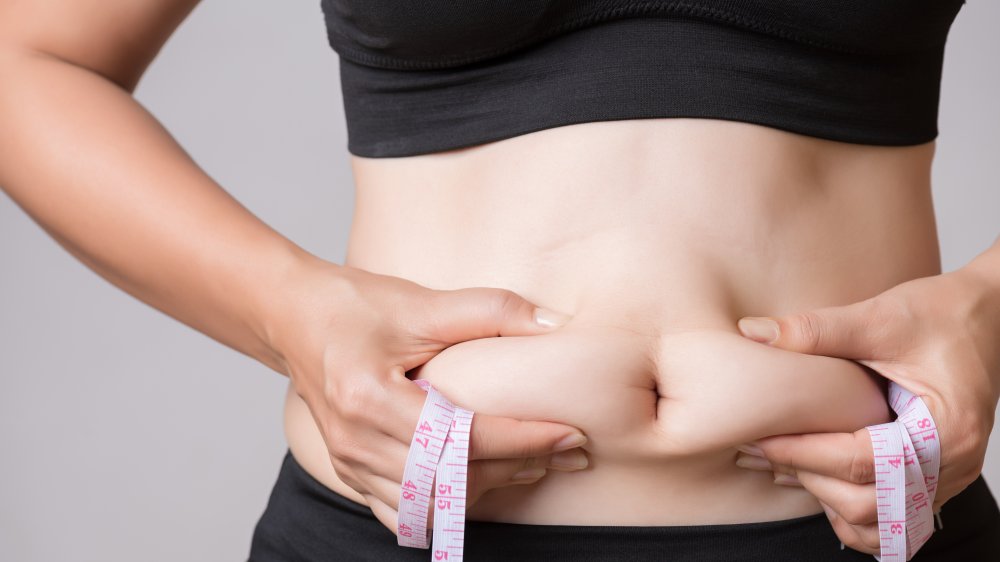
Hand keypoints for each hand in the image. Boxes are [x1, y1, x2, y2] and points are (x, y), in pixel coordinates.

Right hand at [267, 258, 589, 532]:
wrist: (294, 317)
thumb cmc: (352, 305)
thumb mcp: (419, 301)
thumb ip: (488, 311)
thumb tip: (552, 324)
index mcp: (370, 398)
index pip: (462, 438)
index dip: (523, 439)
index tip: (568, 433)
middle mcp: (356, 441)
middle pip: (451, 478)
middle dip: (518, 467)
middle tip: (566, 451)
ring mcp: (349, 463)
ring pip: (431, 505)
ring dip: (488, 490)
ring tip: (533, 465)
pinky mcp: (351, 471)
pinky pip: (405, 511)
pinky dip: (448, 505)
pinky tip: (480, 484)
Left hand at [732, 265, 999, 553]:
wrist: (982, 315)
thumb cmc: (939, 314)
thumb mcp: (878, 316)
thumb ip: (816, 330)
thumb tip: (753, 333)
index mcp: (947, 429)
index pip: (862, 462)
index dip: (805, 452)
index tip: (762, 438)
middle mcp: (953, 464)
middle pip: (866, 503)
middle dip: (808, 477)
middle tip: (764, 449)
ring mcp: (946, 478)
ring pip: (878, 524)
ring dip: (826, 501)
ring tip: (787, 464)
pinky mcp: (932, 478)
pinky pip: (891, 520)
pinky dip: (851, 510)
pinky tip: (818, 478)